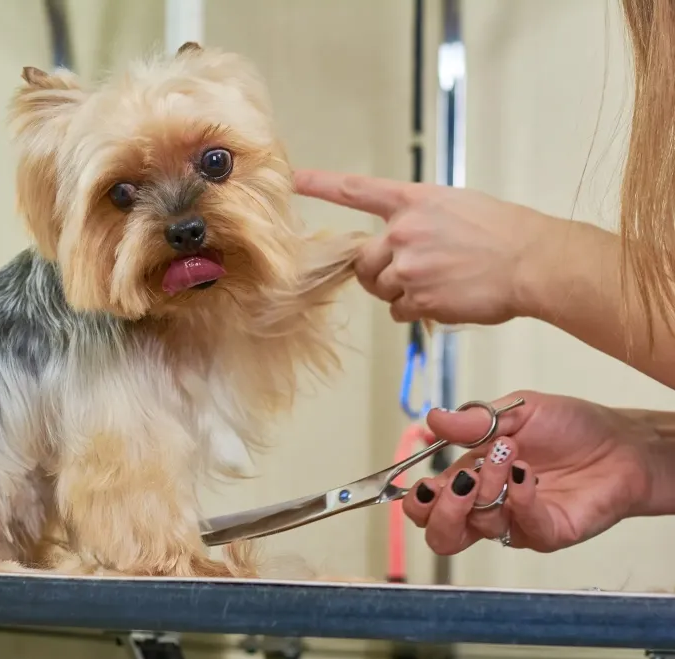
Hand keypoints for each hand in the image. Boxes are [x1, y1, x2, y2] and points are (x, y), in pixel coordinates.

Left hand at [294, 170, 575, 324]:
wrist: (533, 261)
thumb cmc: (503, 233)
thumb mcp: (456, 208)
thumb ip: (418, 221)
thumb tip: (396, 244)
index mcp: (413, 200)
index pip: (356, 190)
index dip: (320, 184)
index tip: (292, 179)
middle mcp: (403, 231)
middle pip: (363, 260)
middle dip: (378, 271)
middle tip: (412, 272)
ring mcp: (409, 266)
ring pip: (380, 289)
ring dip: (400, 292)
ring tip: (439, 282)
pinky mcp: (419, 298)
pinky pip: (399, 311)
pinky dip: (417, 310)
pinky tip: (447, 298)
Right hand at [403, 391, 656, 554]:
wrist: (621, 442)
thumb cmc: (570, 427)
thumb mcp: (516, 410)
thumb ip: (473, 420)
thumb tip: (432, 419)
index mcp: (470, 478)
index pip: (427, 505)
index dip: (417, 501)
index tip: (421, 480)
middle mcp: (488, 506)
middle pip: (440, 535)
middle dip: (440, 510)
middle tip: (459, 480)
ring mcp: (516, 523)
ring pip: (477, 528)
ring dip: (487, 486)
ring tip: (509, 455)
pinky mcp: (547, 533)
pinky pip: (522, 526)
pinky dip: (519, 497)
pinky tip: (527, 473)